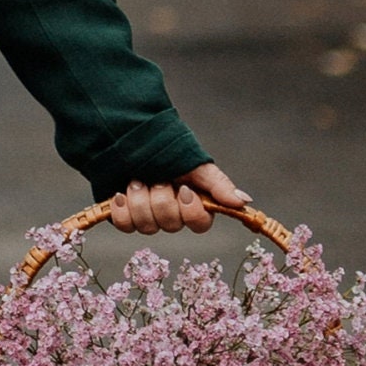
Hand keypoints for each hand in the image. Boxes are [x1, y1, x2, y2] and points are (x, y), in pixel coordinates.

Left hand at [104, 160, 247, 234]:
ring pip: (147, 226)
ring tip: (137, 180)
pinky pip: (125, 225)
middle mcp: (172, 213)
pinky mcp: (126, 217)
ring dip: (140, 199)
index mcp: (193, 203)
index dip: (191, 211)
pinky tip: (121, 192)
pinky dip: (122, 209)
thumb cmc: (165, 149)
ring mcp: (148, 217)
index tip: (183, 190)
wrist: (128, 138)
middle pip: (171, 225)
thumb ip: (218, 183)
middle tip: (156, 179)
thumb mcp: (194, 163)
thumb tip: (243, 202)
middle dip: (161, 198)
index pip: (200, 224)